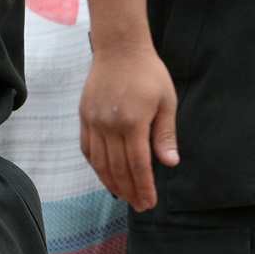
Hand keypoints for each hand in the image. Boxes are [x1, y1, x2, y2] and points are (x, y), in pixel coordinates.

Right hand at [79, 37, 179, 209]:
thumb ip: (165, 135)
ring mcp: (93, 120)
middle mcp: (109, 125)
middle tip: (139, 205)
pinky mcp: (84, 115)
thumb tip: (169, 163)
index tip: (149, 202)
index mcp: (133, 122)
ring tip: (123, 196)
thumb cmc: (148, 73)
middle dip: (129, 191)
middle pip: (118, 168)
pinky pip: (87, 147)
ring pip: (99, 162)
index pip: (138, 165)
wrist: (119, 48)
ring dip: (111, 182)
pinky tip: (105, 174)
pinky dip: (95, 165)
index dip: (144, 187)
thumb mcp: (166, 102)